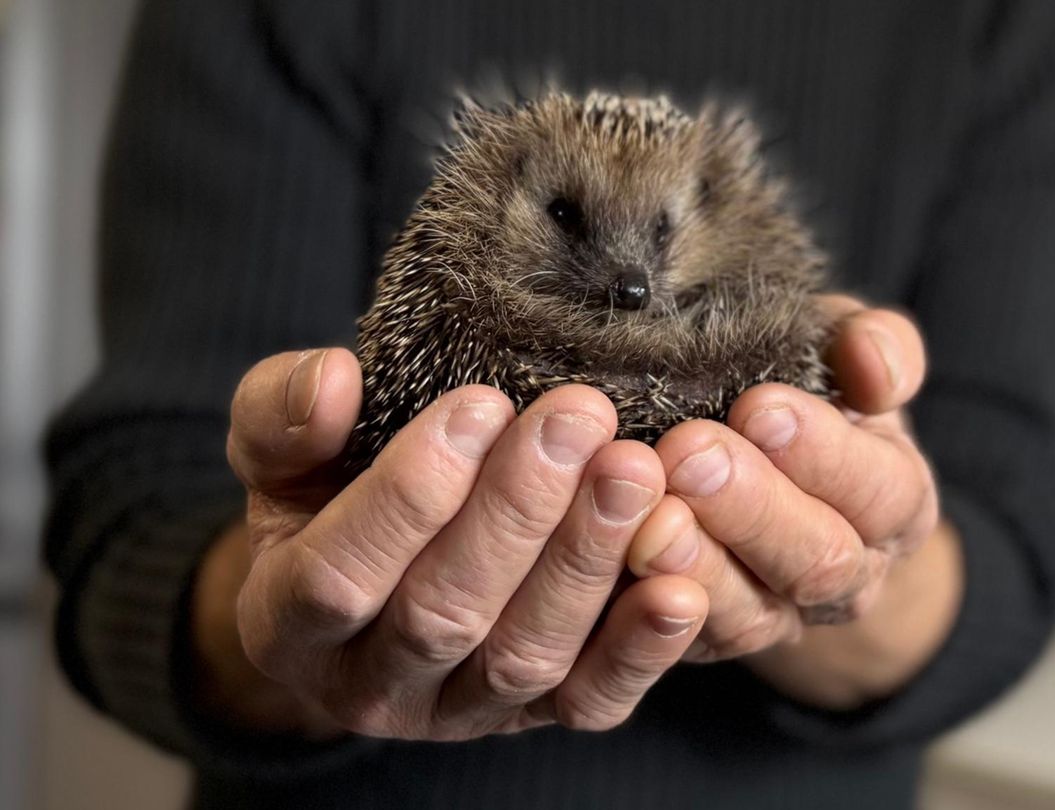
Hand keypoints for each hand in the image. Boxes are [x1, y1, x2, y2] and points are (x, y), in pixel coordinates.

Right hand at [195, 349, 706, 740]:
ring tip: (635, 472)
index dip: (408, 495)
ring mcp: (461, 711)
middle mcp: (371, 686)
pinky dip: (640, 650)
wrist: (370, 584)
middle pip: (444, 613)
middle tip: (580, 418)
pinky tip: (682, 587)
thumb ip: (282, 417)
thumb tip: (328, 379)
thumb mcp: (284, 455)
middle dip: (519, 511)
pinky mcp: (538, 717)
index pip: (340, 574)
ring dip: (586, 560)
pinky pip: (591, 702)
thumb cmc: (328, 499)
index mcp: (287, 622)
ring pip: (524, 655)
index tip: (480, 405)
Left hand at [626, 296, 955, 707]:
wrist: (758, 464)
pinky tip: (615, 561)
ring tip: (649, 514)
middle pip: (818, 561)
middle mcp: (850, 576)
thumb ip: (876, 348)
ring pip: (750, 614)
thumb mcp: (845, 354)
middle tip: (689, 453)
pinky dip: (645, 610)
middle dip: (751, 507)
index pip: (879, 489)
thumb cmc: (805, 391)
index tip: (758, 407)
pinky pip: (685, 645)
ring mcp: (779, 618)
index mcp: (896, 502)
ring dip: (696, 565)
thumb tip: (874, 366)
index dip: (823, 453)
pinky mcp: (708, 644)